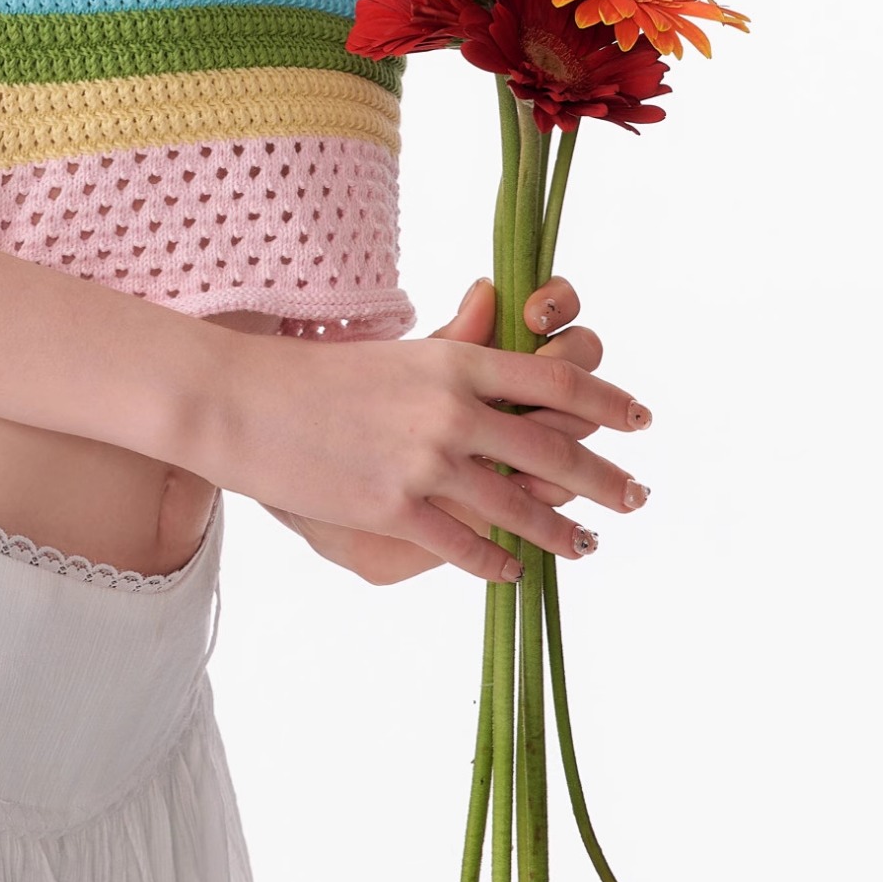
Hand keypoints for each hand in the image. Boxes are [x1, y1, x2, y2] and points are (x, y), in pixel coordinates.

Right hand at [244, 272, 647, 586]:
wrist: (242, 403)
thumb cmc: (314, 374)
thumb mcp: (396, 351)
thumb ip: (456, 344)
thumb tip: (498, 309)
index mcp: (457, 363)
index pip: (558, 381)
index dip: (609, 403)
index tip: (640, 420)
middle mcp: (453, 413)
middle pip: (554, 451)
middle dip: (606, 481)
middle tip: (637, 497)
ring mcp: (426, 465)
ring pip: (518, 509)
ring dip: (562, 533)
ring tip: (589, 545)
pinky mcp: (395, 511)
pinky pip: (465, 546)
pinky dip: (496, 564)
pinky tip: (514, 572)